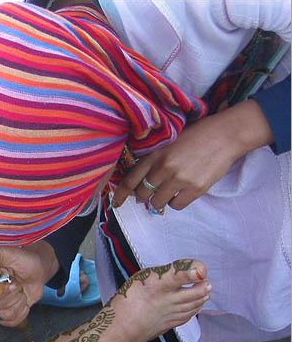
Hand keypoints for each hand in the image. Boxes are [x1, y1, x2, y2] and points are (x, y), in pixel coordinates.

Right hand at [0, 242, 58, 326]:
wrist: (37, 270)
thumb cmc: (23, 260)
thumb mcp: (8, 252)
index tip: (11, 281)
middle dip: (13, 294)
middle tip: (17, 283)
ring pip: (4, 315)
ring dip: (19, 302)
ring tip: (19, 290)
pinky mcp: (2, 315)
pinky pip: (12, 321)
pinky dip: (22, 311)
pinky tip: (22, 298)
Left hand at [112, 99, 274, 210]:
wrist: (225, 134)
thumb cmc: (196, 136)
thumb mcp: (168, 141)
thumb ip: (153, 158)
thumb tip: (140, 182)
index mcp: (154, 155)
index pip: (129, 180)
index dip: (120, 195)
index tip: (116, 203)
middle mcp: (164, 168)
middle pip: (142, 194)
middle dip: (143, 196)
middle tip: (150, 192)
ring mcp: (179, 180)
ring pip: (157, 203)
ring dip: (159, 201)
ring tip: (168, 192)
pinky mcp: (195, 189)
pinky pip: (176, 206)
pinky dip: (175, 203)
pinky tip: (180, 193)